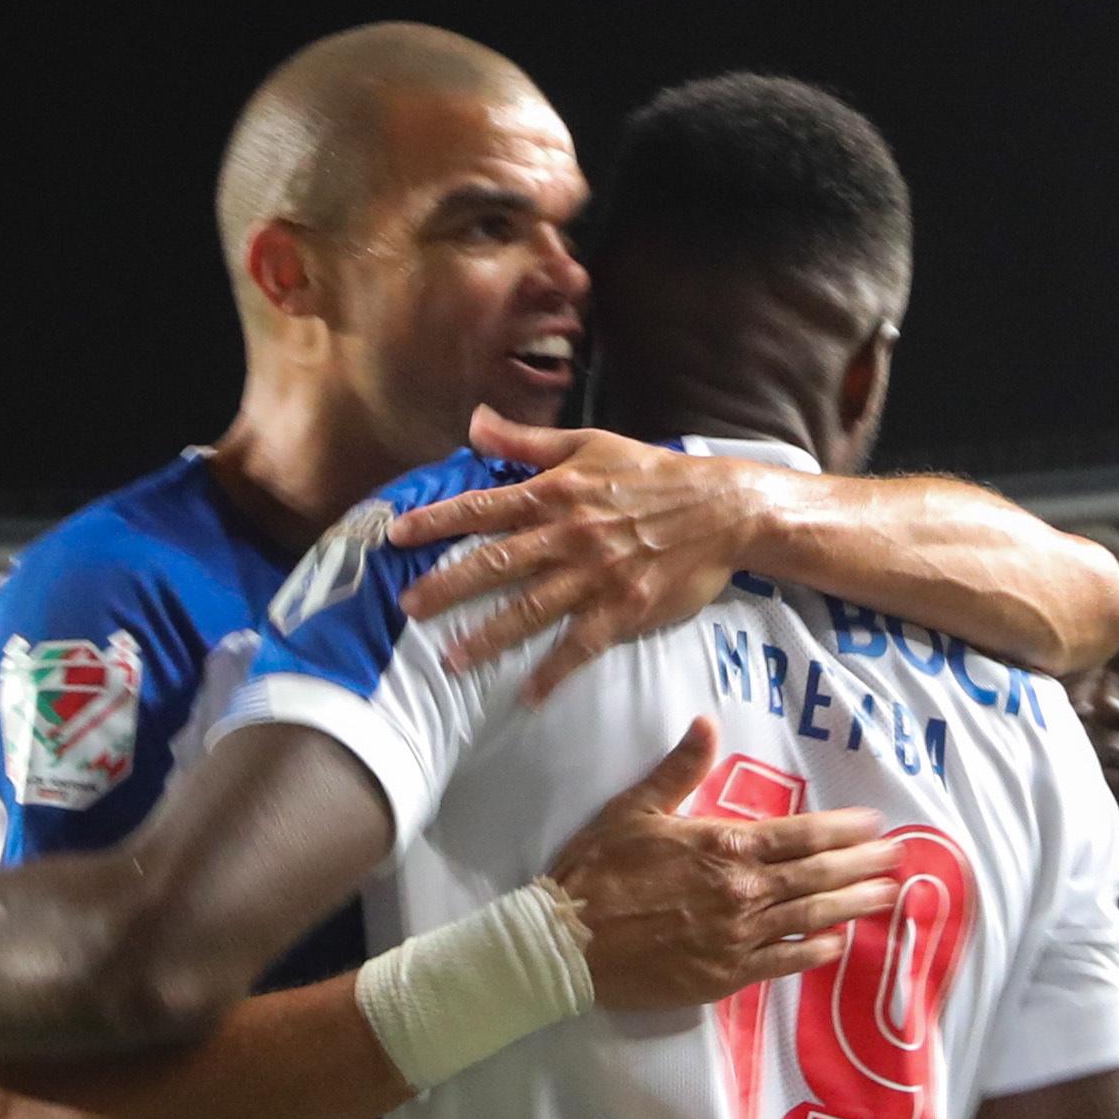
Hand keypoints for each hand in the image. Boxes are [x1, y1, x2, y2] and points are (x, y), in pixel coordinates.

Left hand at [393, 412, 785, 701]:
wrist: (722, 509)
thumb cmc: (653, 474)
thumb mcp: (590, 444)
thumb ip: (526, 442)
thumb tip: (474, 423)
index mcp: (556, 494)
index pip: (483, 507)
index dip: (437, 520)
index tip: (396, 537)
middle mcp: (568, 536)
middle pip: (496, 562)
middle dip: (447, 586)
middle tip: (407, 608)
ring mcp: (596, 575)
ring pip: (531, 609)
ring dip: (488, 637)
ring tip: (451, 662)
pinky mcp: (625, 609)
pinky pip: (581, 645)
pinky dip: (554, 671)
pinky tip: (528, 695)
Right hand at [549, 721, 902, 1012]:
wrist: (564, 942)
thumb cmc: (596, 870)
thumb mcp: (634, 809)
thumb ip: (679, 769)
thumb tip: (706, 723)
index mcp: (723, 846)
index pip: (800, 834)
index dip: (844, 829)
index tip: (875, 824)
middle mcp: (741, 891)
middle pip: (817, 874)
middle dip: (863, 864)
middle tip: (899, 857)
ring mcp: (736, 937)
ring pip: (809, 916)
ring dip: (853, 904)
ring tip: (887, 895)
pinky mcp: (724, 976)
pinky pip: (782, 963)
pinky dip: (815, 952)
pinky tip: (839, 943)